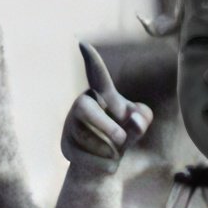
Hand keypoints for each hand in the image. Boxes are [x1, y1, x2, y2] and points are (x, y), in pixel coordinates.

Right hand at [61, 43, 151, 173]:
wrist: (105, 163)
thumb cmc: (124, 134)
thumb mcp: (138, 125)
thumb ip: (142, 119)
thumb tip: (135, 120)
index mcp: (101, 94)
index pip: (97, 76)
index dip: (92, 61)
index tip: (83, 43)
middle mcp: (82, 104)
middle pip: (85, 109)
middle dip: (105, 126)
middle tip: (122, 139)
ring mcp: (70, 125)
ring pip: (88, 138)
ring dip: (109, 149)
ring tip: (114, 152)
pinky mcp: (65, 145)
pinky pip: (84, 157)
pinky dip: (103, 164)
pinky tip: (106, 163)